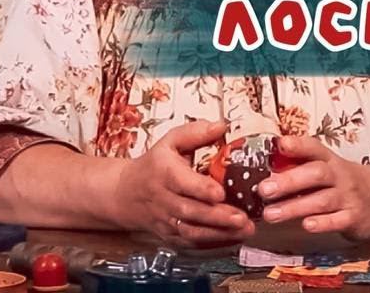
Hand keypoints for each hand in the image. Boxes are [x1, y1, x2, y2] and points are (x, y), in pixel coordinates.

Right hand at [114, 120, 255, 246]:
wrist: (125, 193)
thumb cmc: (153, 165)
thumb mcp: (170, 141)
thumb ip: (196, 133)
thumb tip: (221, 126)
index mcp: (164, 172)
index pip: (181, 182)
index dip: (201, 189)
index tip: (220, 192)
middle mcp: (163, 198)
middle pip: (190, 211)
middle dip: (217, 217)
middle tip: (242, 218)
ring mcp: (166, 220)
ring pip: (191, 232)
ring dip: (219, 233)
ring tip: (244, 230)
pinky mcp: (170, 235)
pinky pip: (191, 243)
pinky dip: (212, 243)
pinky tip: (232, 238)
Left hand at [255, 136, 369, 240]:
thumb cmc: (344, 182)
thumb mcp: (327, 168)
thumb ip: (300, 166)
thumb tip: (266, 165)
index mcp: (330, 160)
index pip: (314, 148)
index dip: (298, 145)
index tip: (280, 144)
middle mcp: (340, 176)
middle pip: (316, 173)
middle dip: (289, 181)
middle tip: (264, 189)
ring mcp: (348, 197)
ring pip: (322, 200)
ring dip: (295, 207)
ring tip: (271, 214)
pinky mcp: (355, 218)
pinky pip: (338, 220)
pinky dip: (322, 223)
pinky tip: (306, 225)